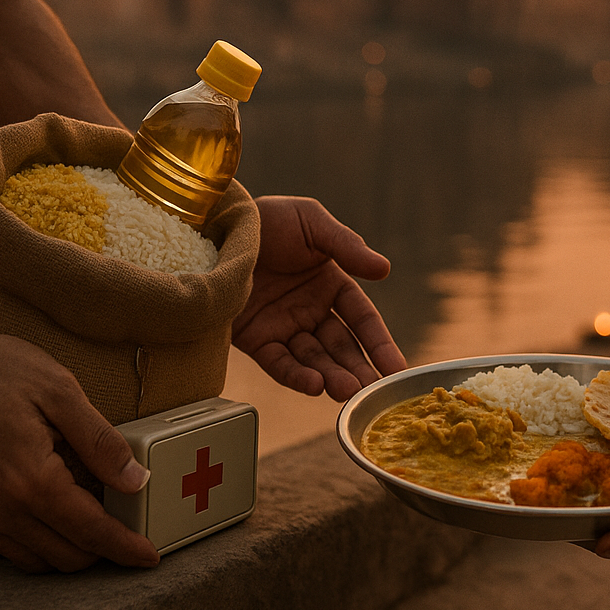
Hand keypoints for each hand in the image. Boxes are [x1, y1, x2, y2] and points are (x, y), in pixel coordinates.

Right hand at [0, 321, 157, 572]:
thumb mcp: (60, 391)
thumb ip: (100, 441)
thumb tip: (136, 479)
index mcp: (31, 482)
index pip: (91, 532)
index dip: (125, 547)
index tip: (149, 556)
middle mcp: (0, 511)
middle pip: (67, 556)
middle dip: (103, 548)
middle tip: (128, 522)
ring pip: (37, 559)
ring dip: (71, 546)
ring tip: (94, 510)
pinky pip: (9, 547)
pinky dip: (40, 539)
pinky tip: (55, 506)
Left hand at [233, 195, 404, 400]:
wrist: (213, 227)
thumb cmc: (266, 219)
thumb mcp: (311, 223)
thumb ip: (347, 247)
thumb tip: (384, 269)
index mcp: (330, 283)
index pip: (362, 318)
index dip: (379, 343)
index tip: (396, 368)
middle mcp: (310, 310)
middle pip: (341, 346)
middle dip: (358, 369)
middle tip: (373, 391)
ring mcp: (283, 327)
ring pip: (314, 359)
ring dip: (332, 377)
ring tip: (346, 391)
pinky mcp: (255, 339)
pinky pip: (279, 362)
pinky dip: (297, 376)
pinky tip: (314, 385)